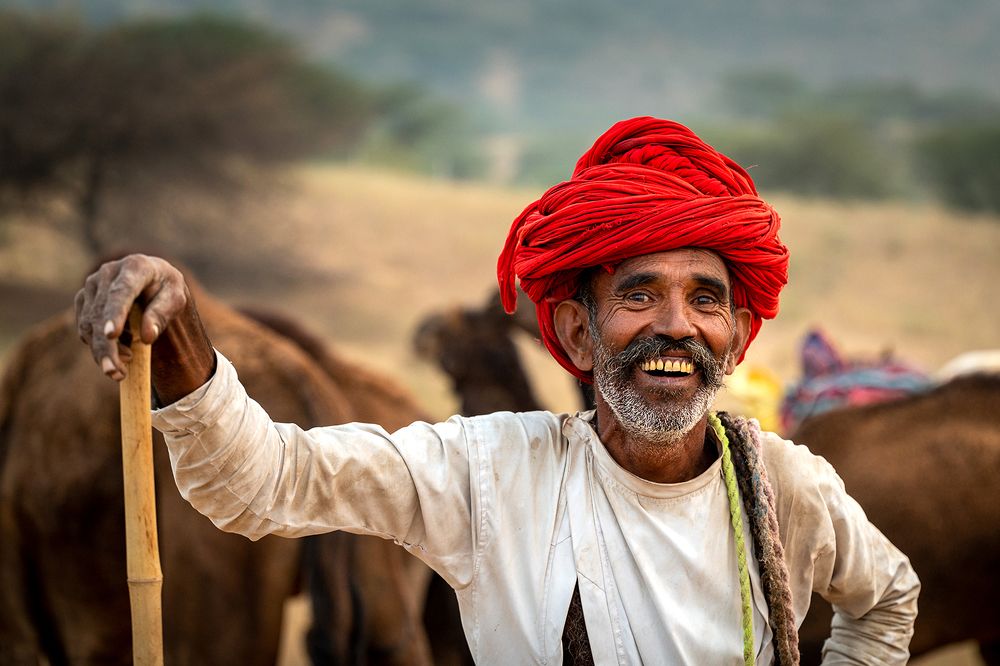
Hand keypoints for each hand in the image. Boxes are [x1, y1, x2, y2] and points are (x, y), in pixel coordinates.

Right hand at [75, 255, 213, 400]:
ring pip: (88, 324)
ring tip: (122, 369)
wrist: (152, 281)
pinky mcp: (83, 298)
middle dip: (107, 346)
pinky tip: (119, 352)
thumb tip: (147, 336)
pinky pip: (84, 327)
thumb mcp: (176, 299)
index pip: (122, 292)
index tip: (111, 335)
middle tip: (115, 373)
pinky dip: (98, 345)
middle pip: (101, 313)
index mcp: (135, 267)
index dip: (115, 313)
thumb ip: (162, 314)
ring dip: (103, 351)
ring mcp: (92, 285)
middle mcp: (108, 272)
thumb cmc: (166, 290)